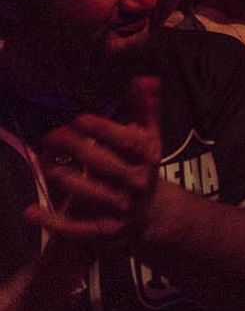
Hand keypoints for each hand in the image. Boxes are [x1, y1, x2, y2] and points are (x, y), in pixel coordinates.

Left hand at [29, 77, 161, 250]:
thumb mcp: (147, 136)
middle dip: (76, 148)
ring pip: (87, 193)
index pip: (128, 142)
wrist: (149, 214)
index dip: (104, 130)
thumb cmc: (141, 165)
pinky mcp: (102, 232)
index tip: (79, 119)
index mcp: (149, 156)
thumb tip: (145, 79)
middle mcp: (137, 183)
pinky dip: (51, 220)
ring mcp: (119, 210)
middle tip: (52, 134)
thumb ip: (144, 108)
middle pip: (104, 165)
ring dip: (62, 176)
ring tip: (43, 159)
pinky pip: (74, 228)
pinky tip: (30, 209)